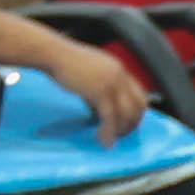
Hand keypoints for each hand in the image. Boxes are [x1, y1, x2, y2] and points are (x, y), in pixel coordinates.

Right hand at [36, 29, 151, 138]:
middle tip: (120, 136)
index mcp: (119, 70)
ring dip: (121, 131)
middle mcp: (120, 75)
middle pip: (138, 106)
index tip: (126, 125)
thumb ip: (99, 91)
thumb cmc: (66, 64)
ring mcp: (112, 83)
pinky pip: (110, 117)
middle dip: (132, 125)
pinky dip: (109, 132)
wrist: (54, 54)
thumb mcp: (90, 76)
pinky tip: (103, 140)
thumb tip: (99, 113)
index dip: (136, 113)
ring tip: (109, 140)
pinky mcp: (100, 92)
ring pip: (126, 115)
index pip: (140, 95)